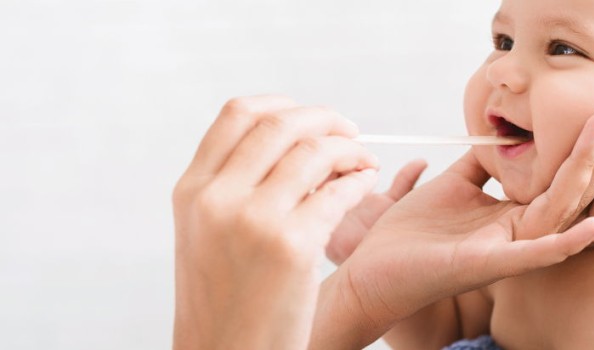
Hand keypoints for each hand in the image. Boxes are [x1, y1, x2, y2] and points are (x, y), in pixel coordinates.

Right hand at [172, 96, 378, 349]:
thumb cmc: (225, 301)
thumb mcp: (205, 234)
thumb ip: (231, 185)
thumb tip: (288, 141)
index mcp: (192, 190)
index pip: (238, 113)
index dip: (284, 105)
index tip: (312, 119)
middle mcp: (216, 198)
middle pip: (281, 124)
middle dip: (326, 119)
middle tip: (350, 132)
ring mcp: (253, 220)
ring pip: (315, 152)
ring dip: (350, 150)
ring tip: (364, 162)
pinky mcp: (291, 247)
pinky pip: (338, 193)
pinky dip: (360, 180)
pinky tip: (367, 184)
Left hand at [311, 102, 593, 347]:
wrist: (376, 269)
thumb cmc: (413, 232)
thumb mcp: (453, 185)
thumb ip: (482, 163)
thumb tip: (503, 134)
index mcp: (513, 215)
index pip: (561, 176)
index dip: (588, 144)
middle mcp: (519, 233)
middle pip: (573, 188)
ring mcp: (508, 250)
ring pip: (562, 210)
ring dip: (592, 177)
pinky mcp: (489, 264)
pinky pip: (536, 253)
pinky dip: (568, 241)